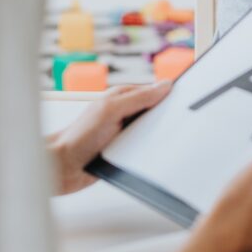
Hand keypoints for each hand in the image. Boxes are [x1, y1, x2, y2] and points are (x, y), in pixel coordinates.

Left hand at [47, 81, 172, 194]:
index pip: (154, 92)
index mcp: (122, 97)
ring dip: (160, 138)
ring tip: (170, 143)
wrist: (64, 167)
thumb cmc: (80, 136)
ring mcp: (125, 133)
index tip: (188, 100)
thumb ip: (138, 98)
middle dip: (168, 118)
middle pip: (156, 113)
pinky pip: (146, 150)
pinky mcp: (125, 151)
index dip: (170, 96)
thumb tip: (164, 85)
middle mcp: (125, 114)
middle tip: (183, 125)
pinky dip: (152, 153)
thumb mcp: (111, 111)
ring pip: (153, 133)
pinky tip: (158, 157)